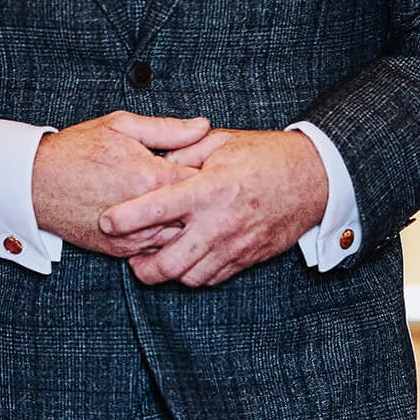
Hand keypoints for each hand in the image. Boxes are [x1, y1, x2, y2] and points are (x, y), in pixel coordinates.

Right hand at [31, 110, 210, 258]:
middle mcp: (144, 212)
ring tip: (180, 207)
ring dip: (182, 223)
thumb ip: (167, 129)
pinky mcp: (118, 250)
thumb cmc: (75, 150)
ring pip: (177, 238)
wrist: (34, 182)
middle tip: (201, 190)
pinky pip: (154, 250)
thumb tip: (202, 126)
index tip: (210, 167)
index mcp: (149, 176)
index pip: (201, 182)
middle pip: (194, 215)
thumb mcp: (121, 126)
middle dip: (200, 204)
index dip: (210, 174)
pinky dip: (161, 236)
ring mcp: (131, 235)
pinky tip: (158, 220)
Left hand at [100, 128, 330, 287]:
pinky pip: (211, 278)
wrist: (313, 179)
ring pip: (189, 277)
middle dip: (141, 267)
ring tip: (152, 261)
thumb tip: (154, 165)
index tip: (105, 221)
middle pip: (169, 262)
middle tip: (129, 256)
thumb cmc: (266, 155)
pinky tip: (185, 260)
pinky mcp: (246, 259)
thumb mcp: (221, 142)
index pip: (158, 208)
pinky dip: (193, 274)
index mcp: (209, 190)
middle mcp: (219, 224)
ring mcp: (234, 246)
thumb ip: (184, 153)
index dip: (126, 218)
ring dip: (166, 273)